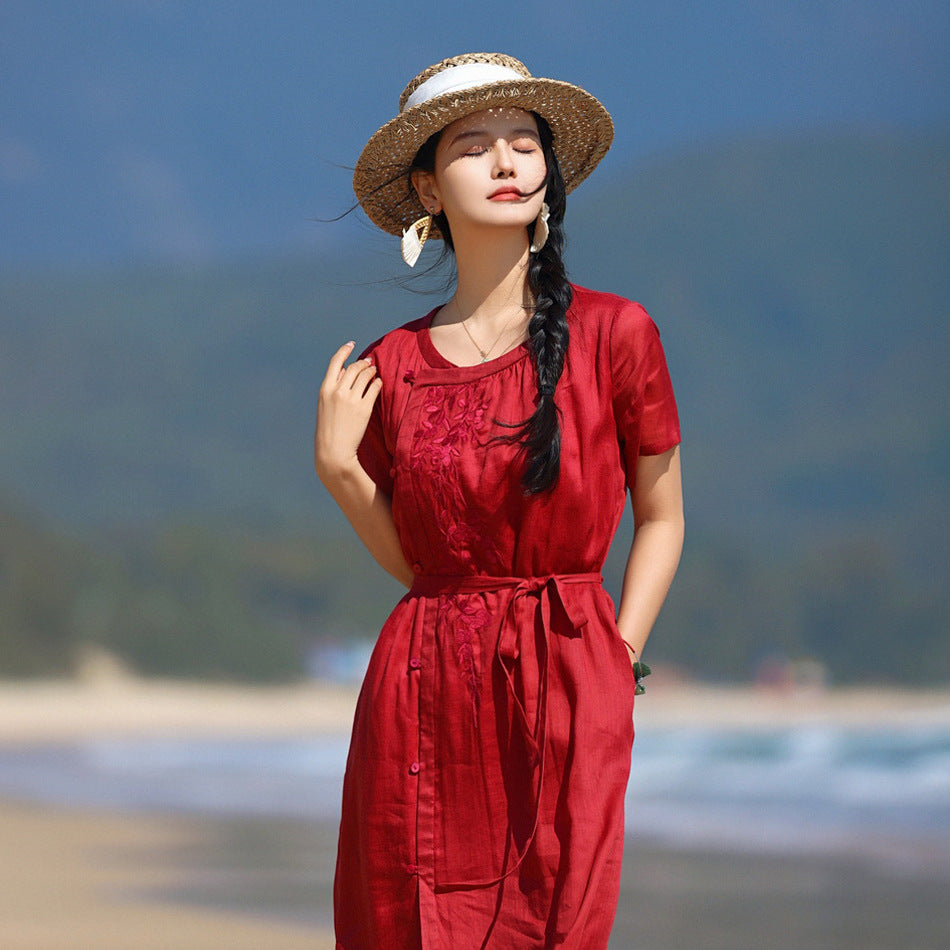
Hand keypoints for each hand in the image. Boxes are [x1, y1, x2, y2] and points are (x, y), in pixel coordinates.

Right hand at [314, 342, 381, 480]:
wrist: (334, 451)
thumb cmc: (328, 429)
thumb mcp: (324, 405)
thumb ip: (333, 388)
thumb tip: (345, 371)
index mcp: (325, 389)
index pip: (335, 362)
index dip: (345, 350)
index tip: (352, 344)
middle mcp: (338, 391)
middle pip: (354, 367)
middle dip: (363, 363)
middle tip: (369, 362)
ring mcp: (351, 399)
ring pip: (365, 375)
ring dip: (371, 371)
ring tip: (374, 371)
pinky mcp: (364, 408)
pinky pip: (375, 388)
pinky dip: (378, 383)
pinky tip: (379, 383)